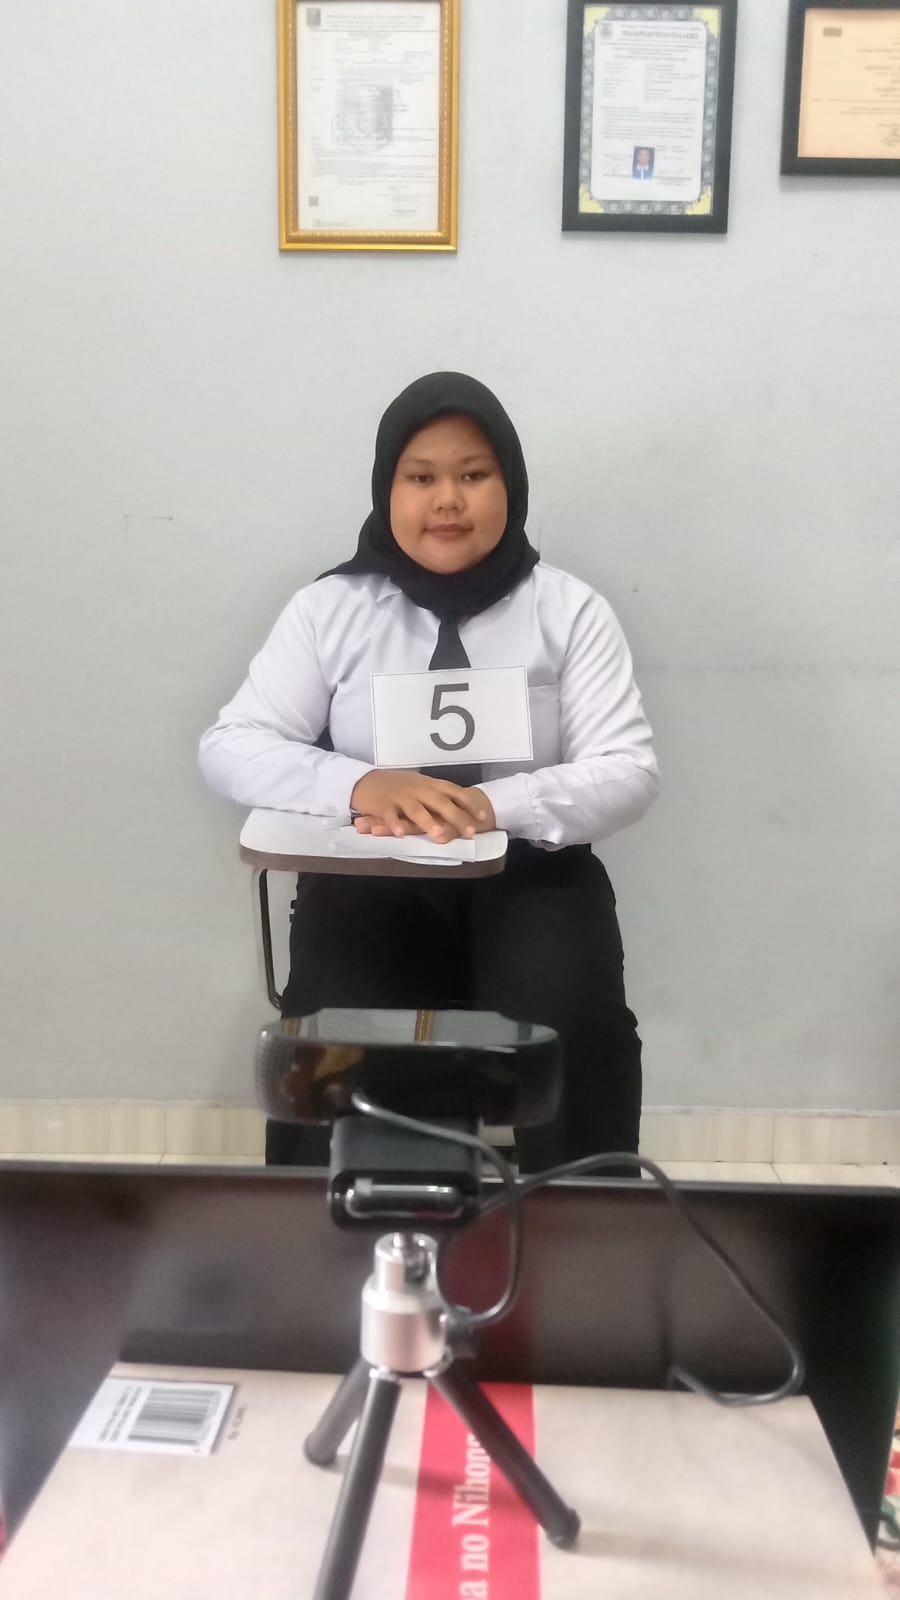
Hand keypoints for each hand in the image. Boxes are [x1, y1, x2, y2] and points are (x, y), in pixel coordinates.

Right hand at [349, 770, 493, 842]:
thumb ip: (438, 795)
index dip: (469, 803)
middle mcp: (417, 788)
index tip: (483, 815)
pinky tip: (400, 833)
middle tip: (469, 831)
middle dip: (456, 816)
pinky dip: (394, 823)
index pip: (454, 791)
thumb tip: (461, 806)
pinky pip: (389, 815)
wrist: (365, 781)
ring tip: (439, 834)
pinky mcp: (383, 804)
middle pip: (440, 802)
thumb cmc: (396, 786)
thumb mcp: (420, 786)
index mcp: (428, 784)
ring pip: (416, 809)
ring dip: (428, 822)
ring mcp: (400, 796)